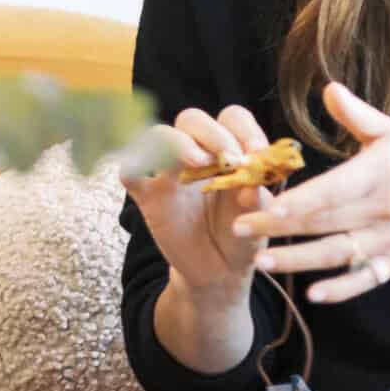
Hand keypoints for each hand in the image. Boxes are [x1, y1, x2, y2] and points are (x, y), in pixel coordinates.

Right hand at [120, 103, 278, 299]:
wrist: (218, 271)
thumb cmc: (242, 236)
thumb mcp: (259, 220)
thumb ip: (258, 202)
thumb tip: (252, 186)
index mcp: (229, 151)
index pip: (232, 119)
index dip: (243, 130)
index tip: (257, 153)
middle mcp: (197, 155)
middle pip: (192, 119)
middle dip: (212, 134)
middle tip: (231, 159)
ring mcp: (168, 173)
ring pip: (159, 135)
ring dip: (178, 142)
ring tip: (200, 163)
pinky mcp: (147, 195)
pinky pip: (130, 171)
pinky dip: (133, 164)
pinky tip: (149, 173)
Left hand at [232, 82, 389, 302]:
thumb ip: (357, 115)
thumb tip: (328, 88)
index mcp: (380, 173)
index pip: (332, 189)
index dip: (297, 199)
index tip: (263, 203)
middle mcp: (385, 209)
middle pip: (324, 222)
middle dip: (280, 227)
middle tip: (238, 229)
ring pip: (338, 253)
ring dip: (299, 261)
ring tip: (261, 263)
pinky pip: (366, 279)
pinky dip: (341, 289)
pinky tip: (312, 295)